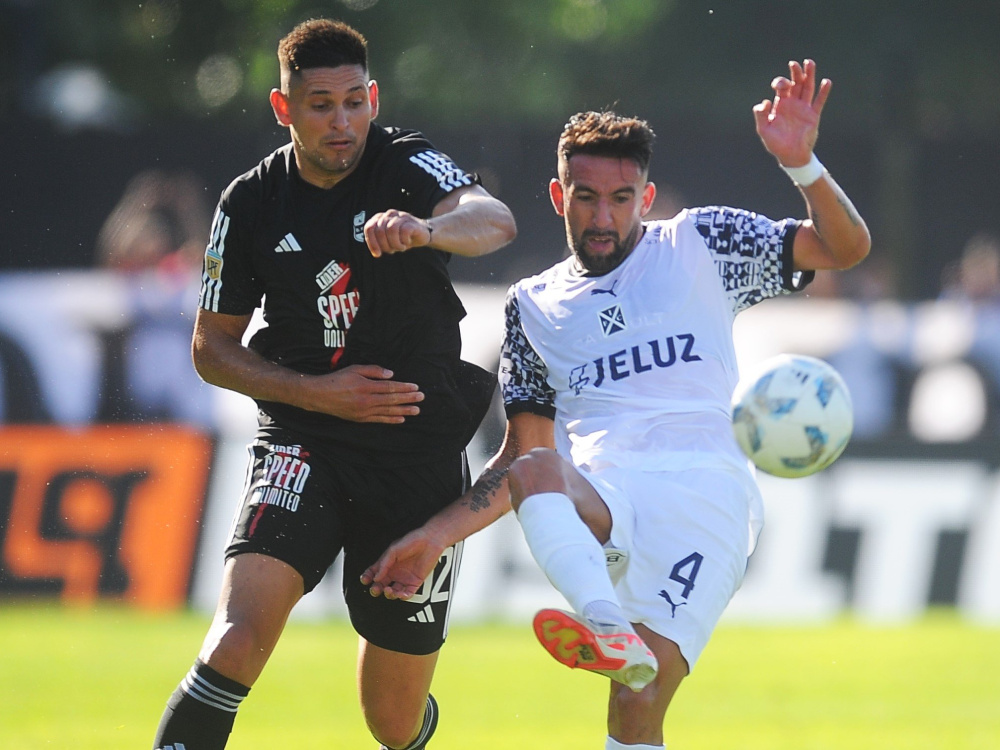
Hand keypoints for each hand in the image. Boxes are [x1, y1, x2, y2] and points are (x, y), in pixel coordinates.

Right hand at [299, 364, 423, 422]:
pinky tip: (402, 419)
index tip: (415, 387)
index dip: (403, 388)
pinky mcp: (360, 419)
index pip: (389, 387)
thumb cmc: (337, 379)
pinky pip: (379, 420)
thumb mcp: (354, 369)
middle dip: (408, 399)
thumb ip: (373, 371)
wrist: (319, 395)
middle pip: (391, 400)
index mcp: (365, 386)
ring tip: (417, 410)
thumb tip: (391, 375)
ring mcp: (363, 411)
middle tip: (421, 398)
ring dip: (404, 410)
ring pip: (388, 411)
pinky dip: (391, 420)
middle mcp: (366, 400)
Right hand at [360, 528, 445, 599]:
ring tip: (388, 590)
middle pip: (381, 585)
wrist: (429, 541)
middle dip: (376, 590)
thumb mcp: (393, 550)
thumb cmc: (411, 542)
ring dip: (389, 594)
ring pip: (393, 592)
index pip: (374, 573)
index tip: (365, 580)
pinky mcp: (415, 582)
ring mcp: (404, 578)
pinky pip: (407, 594)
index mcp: (388, 564)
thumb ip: (384, 564)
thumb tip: (375, 578)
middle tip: (375, 589)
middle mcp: (395, 572)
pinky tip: (400, 593)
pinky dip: (403, 596)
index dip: (367, 578)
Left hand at [364, 209, 431, 256]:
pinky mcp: (411, 222)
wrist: (422, 235)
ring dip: (395, 243)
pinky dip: (404, 241)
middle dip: (384, 245)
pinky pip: (404, 231)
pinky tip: (406, 243)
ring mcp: (401, 216)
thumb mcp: (388, 241)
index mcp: (381, 217)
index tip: (378, 254)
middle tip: (392, 251)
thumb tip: (376, 253)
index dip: (371, 243)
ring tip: (400, 248)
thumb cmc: (402, 238)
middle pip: (379, 230)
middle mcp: (390, 214)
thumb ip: (378, 242)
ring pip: (391, 229)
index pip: (369, 228)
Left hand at [753, 59, 830, 167]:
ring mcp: (804, 108)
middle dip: (795, 73)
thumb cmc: (776, 143)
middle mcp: (793, 103)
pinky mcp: (813, 115)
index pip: (781, 87)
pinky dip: (823, 92)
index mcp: (780, 104)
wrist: (791, 156)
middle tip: (795, 64)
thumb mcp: (764, 130)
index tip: (780, 85)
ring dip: (809, 76)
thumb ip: (761, 116)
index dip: (780, 82)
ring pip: (807, 88)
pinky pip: (819, 101)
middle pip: (796, 83)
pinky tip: (826, 82)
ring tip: (810, 63)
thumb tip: (763, 102)